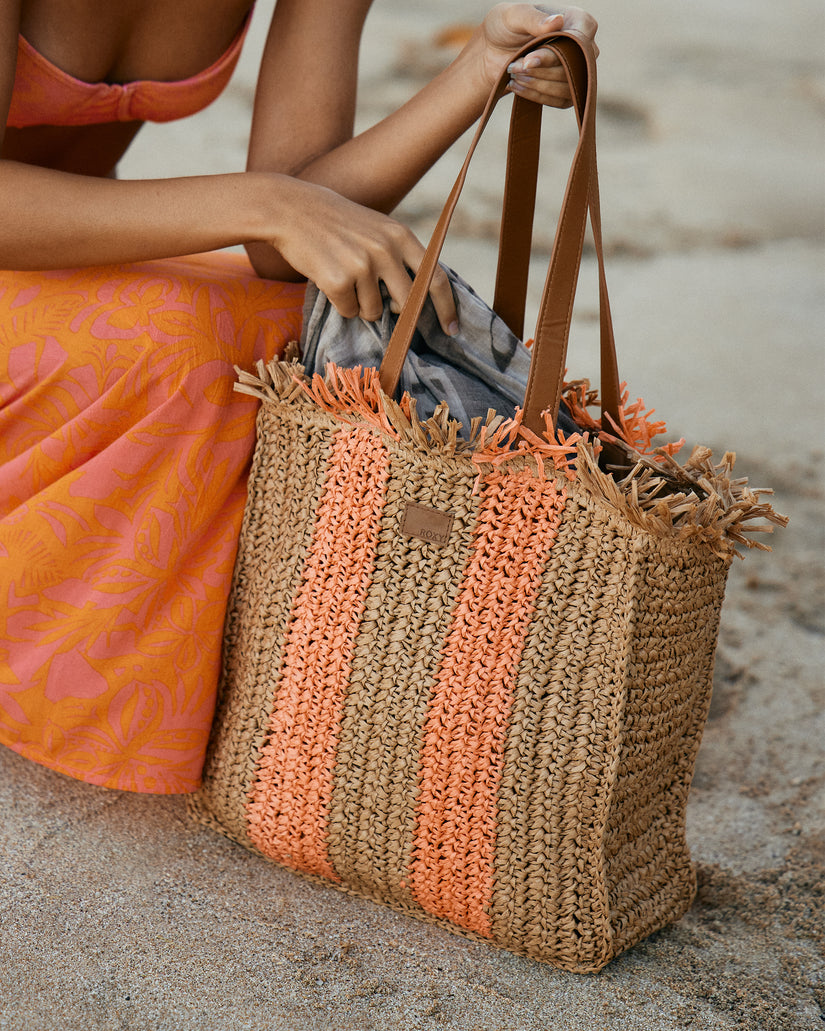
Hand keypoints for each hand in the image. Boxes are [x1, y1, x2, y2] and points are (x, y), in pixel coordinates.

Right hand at [265, 177, 457, 333]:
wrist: (291, 209)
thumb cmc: (336, 222)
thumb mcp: (377, 228)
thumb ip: (399, 255)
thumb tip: (417, 297)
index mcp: (400, 236)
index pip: (435, 278)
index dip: (446, 307)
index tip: (452, 329)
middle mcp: (385, 250)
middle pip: (407, 304)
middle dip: (398, 313)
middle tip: (382, 306)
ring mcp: (361, 266)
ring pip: (373, 312)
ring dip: (360, 304)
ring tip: (344, 276)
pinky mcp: (337, 281)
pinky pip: (348, 311)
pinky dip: (340, 303)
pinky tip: (328, 278)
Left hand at [476, 5, 598, 108]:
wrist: (494, 49)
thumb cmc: (507, 26)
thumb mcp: (515, 16)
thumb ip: (534, 18)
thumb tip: (558, 21)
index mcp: (579, 22)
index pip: (577, 44)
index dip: (552, 56)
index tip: (528, 61)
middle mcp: (582, 47)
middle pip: (571, 69)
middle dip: (539, 71)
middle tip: (515, 66)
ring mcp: (576, 71)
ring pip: (566, 88)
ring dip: (537, 84)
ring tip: (515, 74)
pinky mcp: (566, 90)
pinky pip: (559, 101)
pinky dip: (536, 96)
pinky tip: (517, 86)